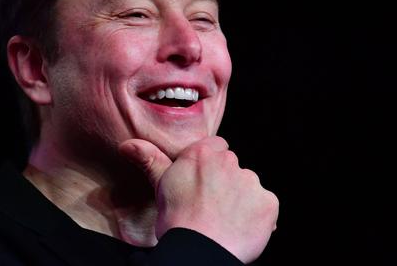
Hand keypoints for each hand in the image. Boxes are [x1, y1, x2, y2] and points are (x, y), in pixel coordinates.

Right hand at [118, 137, 278, 263]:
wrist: (198, 251)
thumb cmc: (177, 220)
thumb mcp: (160, 185)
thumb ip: (150, 159)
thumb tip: (128, 144)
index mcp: (203, 153)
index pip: (216, 147)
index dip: (210, 167)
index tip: (202, 184)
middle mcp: (229, 161)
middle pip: (232, 167)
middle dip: (225, 182)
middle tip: (210, 206)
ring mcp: (251, 182)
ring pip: (248, 186)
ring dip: (241, 199)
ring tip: (224, 220)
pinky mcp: (268, 202)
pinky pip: (265, 206)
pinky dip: (257, 216)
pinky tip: (240, 228)